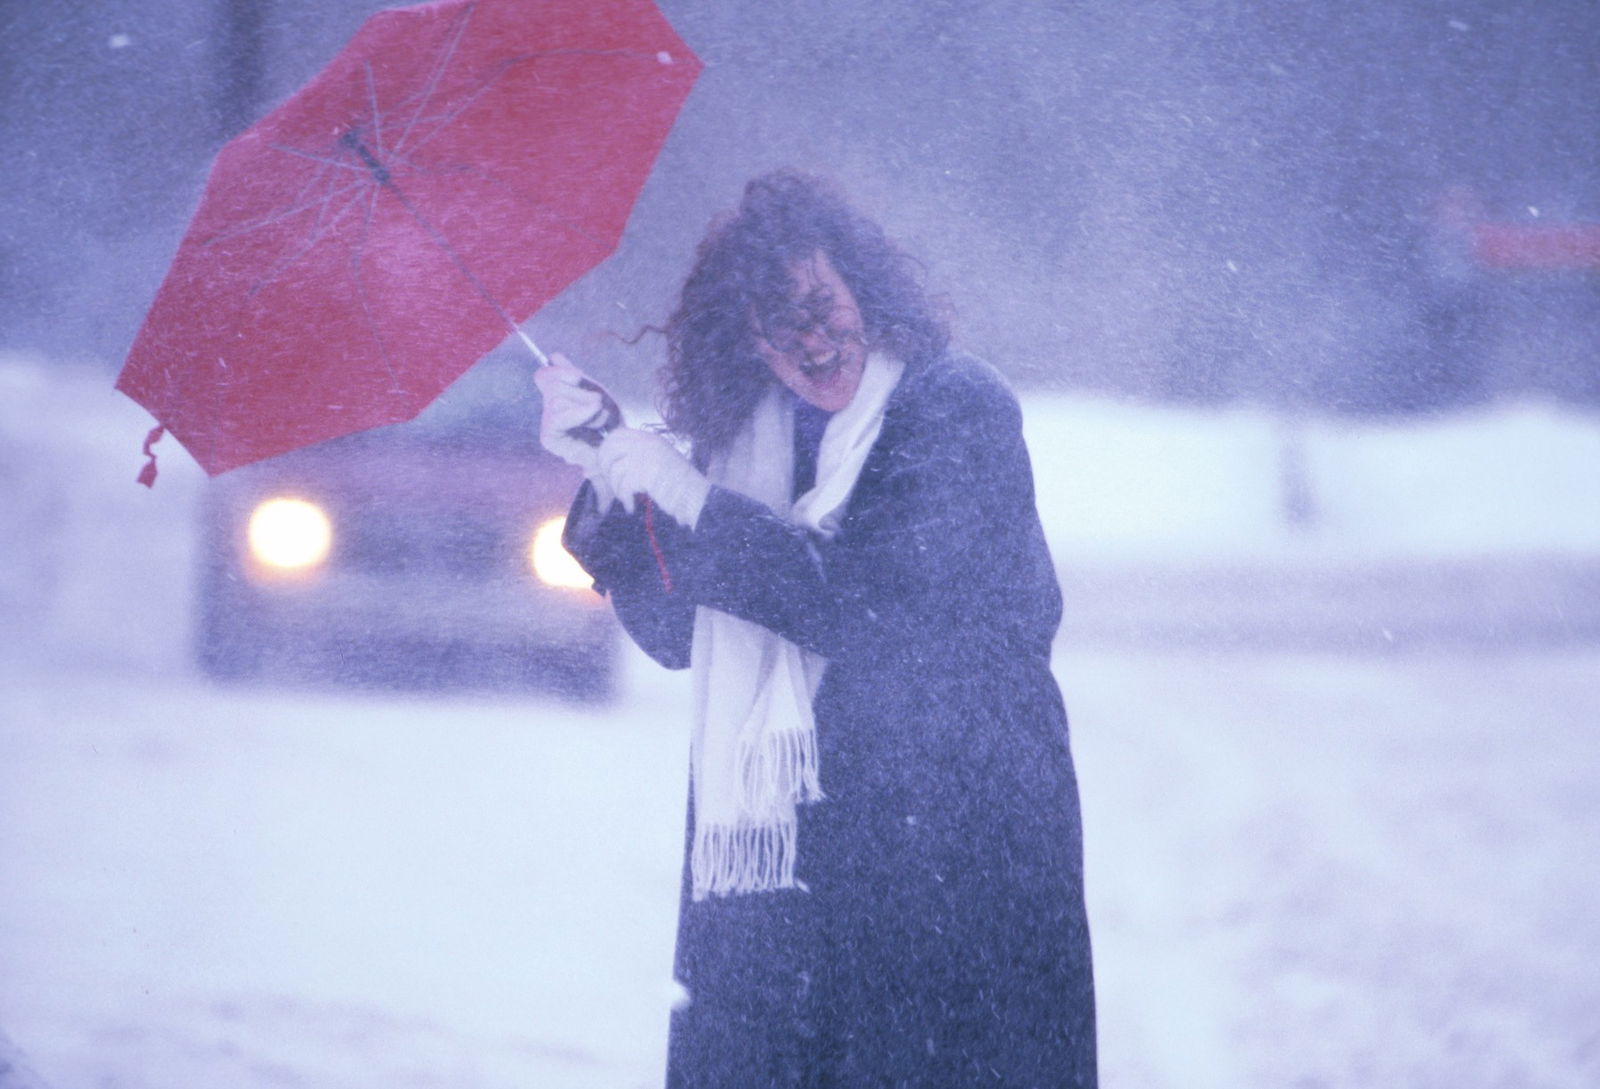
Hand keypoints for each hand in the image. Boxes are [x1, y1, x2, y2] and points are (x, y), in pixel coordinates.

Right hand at [533, 354, 616, 476]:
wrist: (617, 448)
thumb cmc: (608, 423)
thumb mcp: (593, 391)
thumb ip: (572, 374)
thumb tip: (554, 357)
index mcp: (558, 395)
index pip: (544, 376)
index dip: (559, 371)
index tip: (578, 377)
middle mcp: (549, 408)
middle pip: (550, 383)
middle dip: (579, 391)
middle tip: (597, 404)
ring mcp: (548, 423)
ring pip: (556, 399)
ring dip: (586, 406)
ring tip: (599, 418)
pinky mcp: (549, 437)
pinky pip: (557, 416)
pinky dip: (578, 413)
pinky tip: (593, 416)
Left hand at [598, 427, 710, 527]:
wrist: (695, 496)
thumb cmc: (678, 483)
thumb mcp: (658, 460)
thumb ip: (638, 455)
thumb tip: (610, 461)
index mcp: (649, 438)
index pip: (617, 435)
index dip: (606, 451)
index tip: (607, 467)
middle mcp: (646, 442)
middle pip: (610, 447)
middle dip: (605, 466)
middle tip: (610, 483)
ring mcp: (645, 456)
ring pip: (614, 469)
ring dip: (616, 487)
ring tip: (625, 498)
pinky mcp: (645, 473)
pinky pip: (623, 486)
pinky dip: (624, 499)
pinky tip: (631, 506)